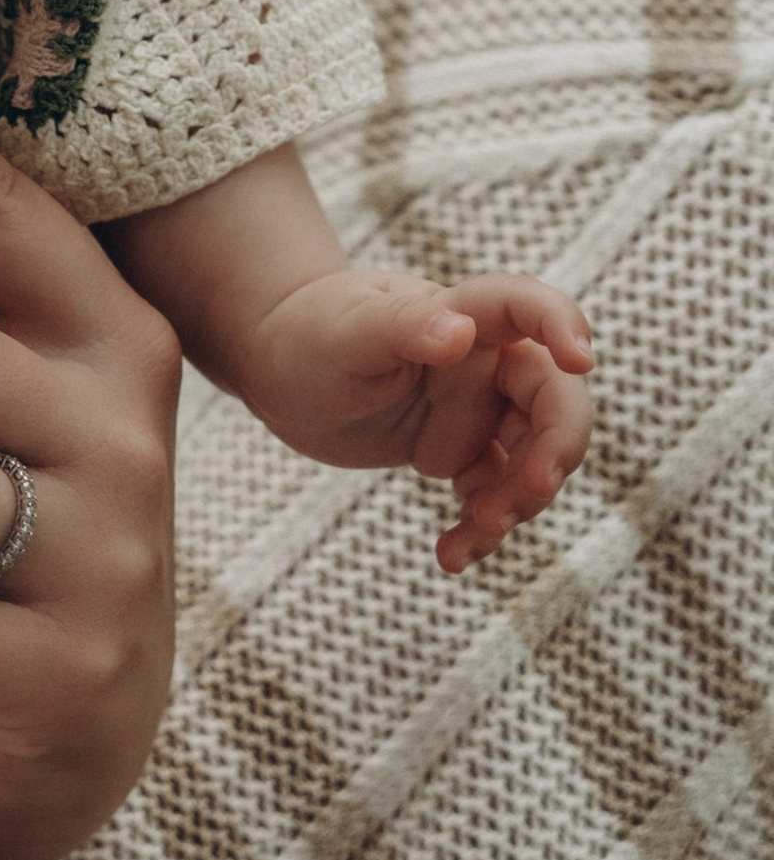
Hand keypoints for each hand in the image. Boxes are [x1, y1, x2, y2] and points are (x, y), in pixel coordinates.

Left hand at [238, 265, 595, 571]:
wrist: (279, 372)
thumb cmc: (308, 334)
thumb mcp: (344, 333)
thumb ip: (399, 327)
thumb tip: (459, 332)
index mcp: (458, 313)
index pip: (523, 305)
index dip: (562, 323)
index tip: (581, 359)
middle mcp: (481, 360)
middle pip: (552, 397)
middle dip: (556, 447)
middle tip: (530, 492)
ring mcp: (477, 408)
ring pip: (532, 456)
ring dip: (519, 500)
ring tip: (473, 534)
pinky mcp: (462, 451)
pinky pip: (495, 493)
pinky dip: (483, 528)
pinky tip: (452, 555)